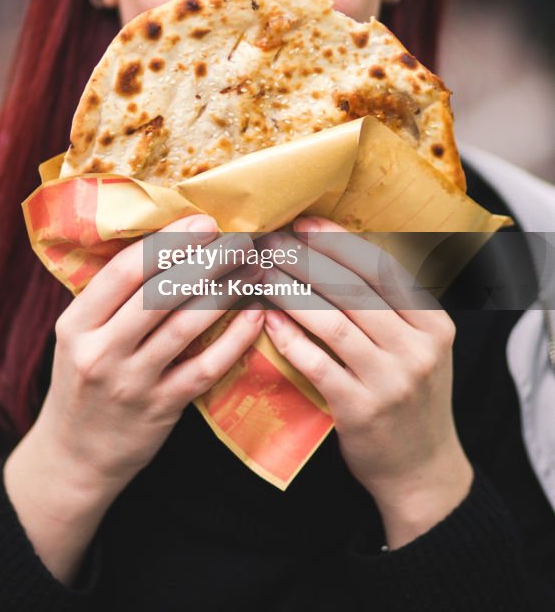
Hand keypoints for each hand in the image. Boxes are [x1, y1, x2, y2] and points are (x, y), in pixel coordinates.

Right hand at [5, 214, 263, 581]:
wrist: (73, 458)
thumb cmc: (84, 383)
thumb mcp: (79, 337)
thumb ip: (112, 299)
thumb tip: (167, 243)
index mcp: (77, 324)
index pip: (124, 272)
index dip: (168, 242)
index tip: (204, 222)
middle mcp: (101, 351)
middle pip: (160, 293)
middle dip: (206, 260)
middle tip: (240, 239)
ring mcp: (131, 383)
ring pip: (185, 326)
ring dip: (226, 291)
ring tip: (255, 268)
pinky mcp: (160, 410)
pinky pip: (205, 368)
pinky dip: (234, 339)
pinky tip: (255, 315)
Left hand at [259, 218, 472, 548]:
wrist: (423, 471)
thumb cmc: (411, 396)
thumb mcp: (420, 345)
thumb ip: (391, 304)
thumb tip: (338, 248)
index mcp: (433, 322)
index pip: (382, 267)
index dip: (339, 241)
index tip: (304, 222)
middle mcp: (417, 347)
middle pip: (354, 288)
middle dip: (306, 259)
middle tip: (271, 242)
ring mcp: (391, 380)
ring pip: (332, 321)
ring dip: (291, 292)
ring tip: (261, 274)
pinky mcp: (361, 410)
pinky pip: (317, 363)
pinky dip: (289, 337)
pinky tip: (267, 318)